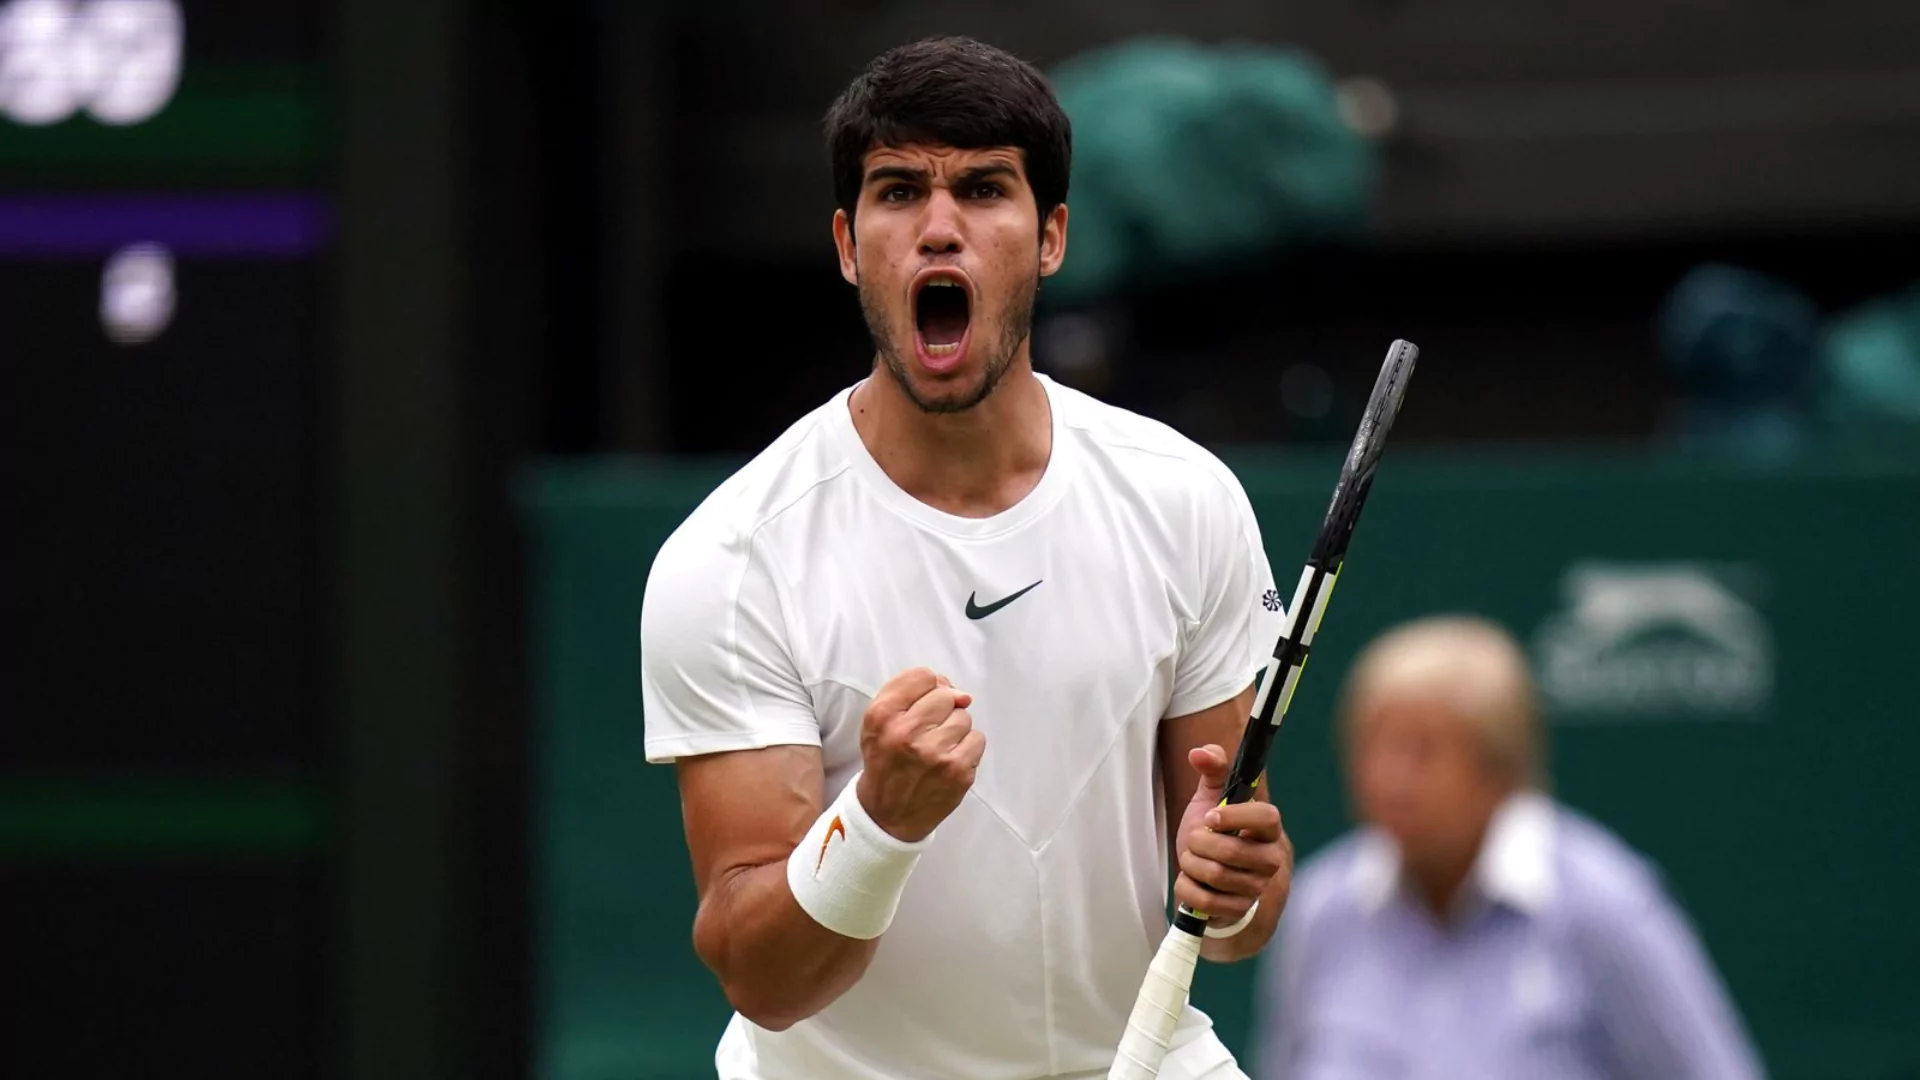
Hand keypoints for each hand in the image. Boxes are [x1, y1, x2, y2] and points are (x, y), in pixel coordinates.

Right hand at [856, 667, 985, 842]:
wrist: (888, 814)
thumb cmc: (885, 760)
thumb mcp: (878, 721)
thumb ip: (908, 692)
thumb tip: (958, 691)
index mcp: (882, 716)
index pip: (922, 676)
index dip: (926, 688)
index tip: (920, 706)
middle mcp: (906, 733)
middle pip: (946, 696)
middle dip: (941, 710)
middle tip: (926, 732)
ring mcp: (935, 754)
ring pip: (964, 717)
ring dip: (954, 730)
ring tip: (936, 748)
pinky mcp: (958, 772)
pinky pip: (977, 739)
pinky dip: (967, 748)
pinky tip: (949, 760)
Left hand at [1173, 743, 1292, 925]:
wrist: (1215, 882)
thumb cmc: (1218, 836)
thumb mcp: (1212, 800)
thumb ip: (1213, 771)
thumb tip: (1200, 752)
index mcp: (1268, 829)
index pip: (1267, 817)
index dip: (1237, 816)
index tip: (1210, 816)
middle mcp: (1269, 859)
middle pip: (1232, 852)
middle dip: (1198, 843)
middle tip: (1194, 839)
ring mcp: (1256, 888)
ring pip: (1216, 876)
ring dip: (1191, 863)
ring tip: (1193, 858)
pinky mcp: (1238, 910)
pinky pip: (1204, 900)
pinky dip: (1187, 887)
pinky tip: (1191, 880)